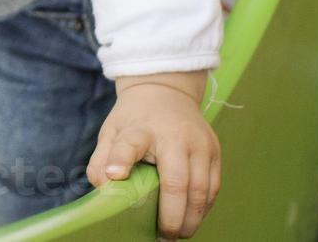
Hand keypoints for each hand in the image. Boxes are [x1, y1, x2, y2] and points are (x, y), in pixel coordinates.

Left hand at [86, 72, 220, 238]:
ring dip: (192, 218)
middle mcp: (175, 136)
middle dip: (172, 216)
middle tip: (163, 236)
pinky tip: (192, 218)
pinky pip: (214, 187)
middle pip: (177, 182)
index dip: (120, 161)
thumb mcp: (111, 131)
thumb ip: (102, 159)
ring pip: (202, 190)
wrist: (165, 91)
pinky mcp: (215, 151)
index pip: (128, 144)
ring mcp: (199, 143)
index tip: (114, 177)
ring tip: (178, 234)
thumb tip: (105, 187)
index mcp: (141, 129)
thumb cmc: (134, 119)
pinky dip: (204, 207)